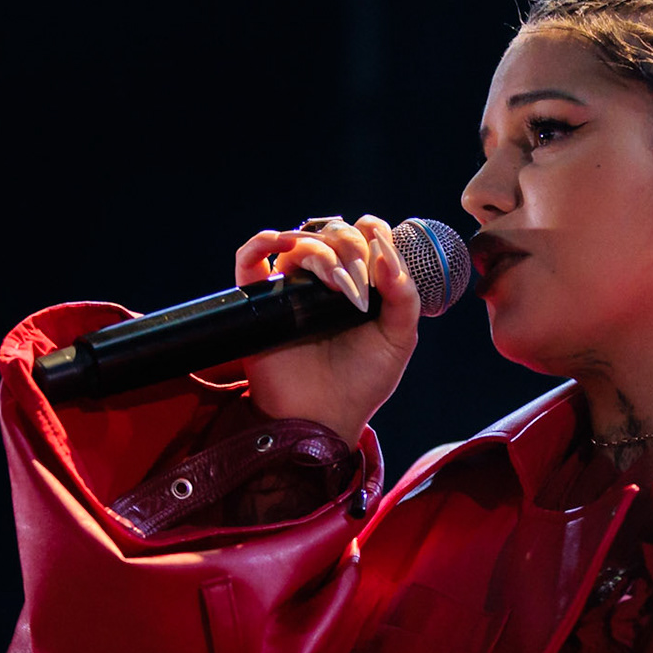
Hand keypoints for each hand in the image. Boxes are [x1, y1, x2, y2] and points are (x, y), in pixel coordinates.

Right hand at [231, 215, 421, 445]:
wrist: (325, 419)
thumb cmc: (362, 382)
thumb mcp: (398, 338)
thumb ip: (404, 296)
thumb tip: (385, 252)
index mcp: (360, 283)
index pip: (365, 235)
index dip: (375, 234)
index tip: (382, 264)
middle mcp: (324, 281)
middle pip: (333, 233)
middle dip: (350, 250)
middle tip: (357, 289)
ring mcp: (291, 290)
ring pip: (297, 243)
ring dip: (320, 252)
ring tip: (335, 284)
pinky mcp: (261, 304)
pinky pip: (248, 260)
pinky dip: (259, 243)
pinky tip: (279, 242)